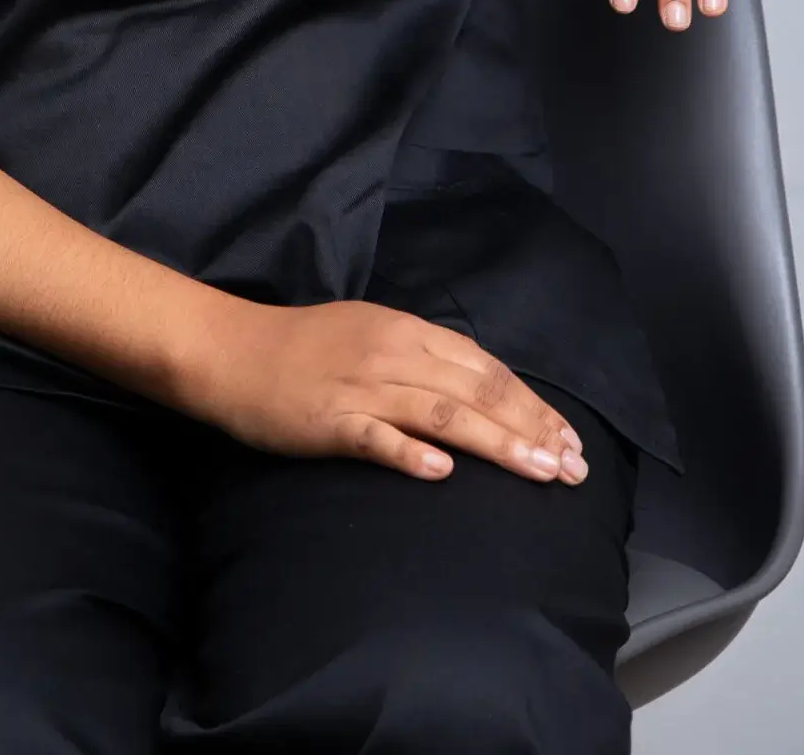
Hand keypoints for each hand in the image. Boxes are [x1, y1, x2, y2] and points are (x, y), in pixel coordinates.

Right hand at [173, 294, 588, 483]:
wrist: (230, 351)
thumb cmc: (301, 347)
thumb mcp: (369, 334)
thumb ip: (420, 357)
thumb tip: (476, 388)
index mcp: (405, 330)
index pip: (485, 368)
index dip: (532, 403)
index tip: (569, 438)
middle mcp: (392, 353)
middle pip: (476, 390)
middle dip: (532, 428)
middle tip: (573, 468)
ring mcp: (360, 387)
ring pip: (442, 413)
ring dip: (496, 443)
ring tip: (539, 471)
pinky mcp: (328, 421)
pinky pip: (376, 438)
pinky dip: (410, 453)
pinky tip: (442, 473)